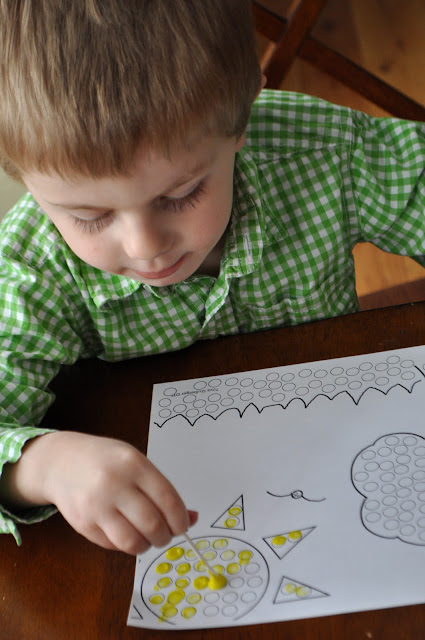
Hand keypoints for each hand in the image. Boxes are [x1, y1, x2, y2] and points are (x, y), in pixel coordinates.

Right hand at [6, 431, 197, 554]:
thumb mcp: (136, 462)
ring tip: (148, 537)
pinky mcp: (83, 524)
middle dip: (166, 536)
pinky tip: (126, 532)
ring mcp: (96, 506)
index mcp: (133, 464)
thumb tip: (191, 518)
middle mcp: (114, 484)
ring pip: (132, 542)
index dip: (181, 519)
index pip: (167, 499)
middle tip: (166, 534)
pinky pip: (113, 546)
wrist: (62, 462)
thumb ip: (161, 489)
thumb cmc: (105, 461)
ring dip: (147, 545)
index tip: (183, 525)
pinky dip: (126, 545)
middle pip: (152, 524)